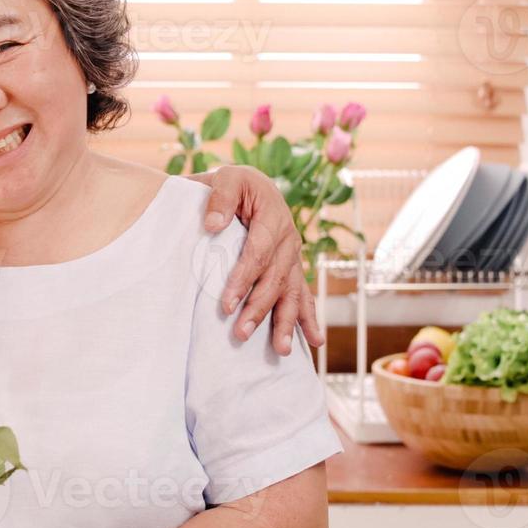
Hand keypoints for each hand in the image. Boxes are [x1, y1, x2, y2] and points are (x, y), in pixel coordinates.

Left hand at [191, 165, 322, 354]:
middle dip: (259, 308)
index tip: (226, 303)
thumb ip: (219, 198)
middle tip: (241, 333)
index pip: (258, 252)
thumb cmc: (235, 183)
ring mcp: (294, 255)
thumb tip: (213, 225)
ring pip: (292, 291)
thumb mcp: (226, 178)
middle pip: (275, 278)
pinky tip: (314, 341)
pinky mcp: (292, 266)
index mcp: (273, 216)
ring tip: (280, 349)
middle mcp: (289, 238)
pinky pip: (303, 294)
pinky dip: (308, 317)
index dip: (243, 279)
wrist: (253, 184)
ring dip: (287, 321)